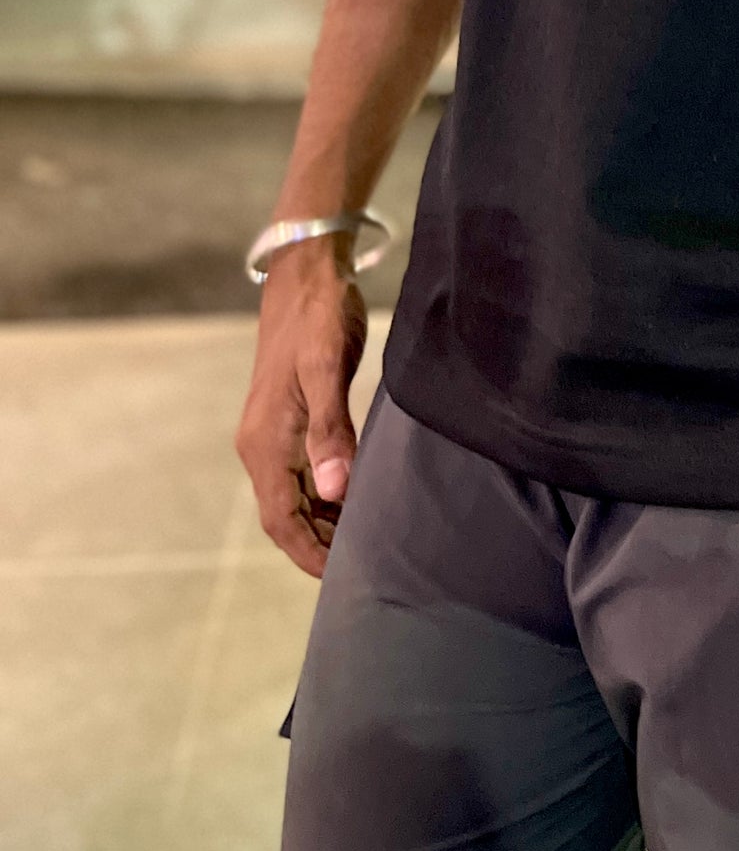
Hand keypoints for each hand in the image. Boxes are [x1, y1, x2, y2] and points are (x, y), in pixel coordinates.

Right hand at [235, 237, 368, 575]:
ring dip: (321, 524)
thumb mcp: (327, 367)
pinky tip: (352, 500)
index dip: (310, 553)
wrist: (306, 271)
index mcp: (265, 442)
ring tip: (363, 545)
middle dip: (317, 546)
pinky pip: (300, 474)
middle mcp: (261, 445)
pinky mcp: (287, 419)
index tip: (343, 578)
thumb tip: (334, 490)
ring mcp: (272, 433)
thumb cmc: (320, 315)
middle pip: (285, 516)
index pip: (281, 519)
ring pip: (293, 497)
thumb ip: (330, 429)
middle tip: (365, 569)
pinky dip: (323, 497)